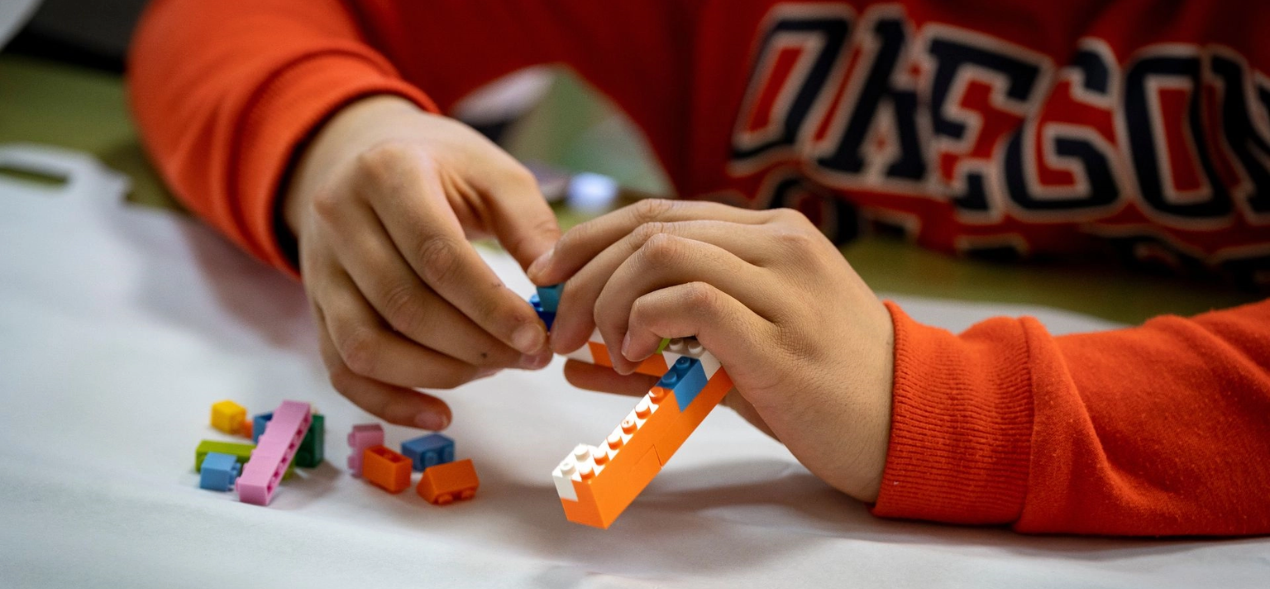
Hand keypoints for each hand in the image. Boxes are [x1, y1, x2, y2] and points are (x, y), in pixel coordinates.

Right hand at [283, 96, 556, 429]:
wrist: (361, 154)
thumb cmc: (442, 167)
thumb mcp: (493, 173)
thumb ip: (530, 225)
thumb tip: (556, 288)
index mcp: (387, 173)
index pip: (437, 255)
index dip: (489, 305)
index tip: (537, 336)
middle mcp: (339, 219)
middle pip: (403, 306)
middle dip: (475, 345)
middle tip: (530, 357)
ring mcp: (319, 268)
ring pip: (367, 346)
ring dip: (438, 374)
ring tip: (493, 368)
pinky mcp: (314, 307)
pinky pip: (343, 371)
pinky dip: (390, 403)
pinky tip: (440, 414)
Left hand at [528, 200, 893, 501]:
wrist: (911, 426)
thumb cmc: (822, 391)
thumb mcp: (740, 356)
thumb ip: (664, 348)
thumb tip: (576, 361)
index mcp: (771, 234)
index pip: (658, 213)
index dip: (589, 239)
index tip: (546, 276)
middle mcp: (777, 243)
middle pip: (649, 227)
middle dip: (583, 275)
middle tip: (556, 326)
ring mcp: (784, 284)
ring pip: (663, 251)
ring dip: (609, 301)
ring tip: (605, 350)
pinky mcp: (781, 334)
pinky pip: (691, 300)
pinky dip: (643, 323)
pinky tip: (635, 359)